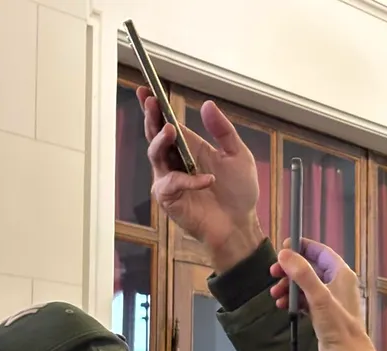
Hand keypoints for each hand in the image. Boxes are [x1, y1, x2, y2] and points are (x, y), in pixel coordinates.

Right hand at [137, 87, 260, 270]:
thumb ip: (223, 131)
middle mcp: (175, 162)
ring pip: (155, 155)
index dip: (155, 107)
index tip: (146, 89)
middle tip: (151, 102)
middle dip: (151, 117)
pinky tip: (207, 180)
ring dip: (161, 141)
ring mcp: (170, 180)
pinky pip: (172, 184)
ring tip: (171, 130)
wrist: (241, 224)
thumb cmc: (239, 193)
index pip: (167, 123)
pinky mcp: (170, 199)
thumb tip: (207, 104)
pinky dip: (189, 180)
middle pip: (155, 135)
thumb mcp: (238, 156)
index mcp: (189, 148)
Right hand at [269, 238, 362, 320]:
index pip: (320, 251)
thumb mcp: (319, 296)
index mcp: (341, 274)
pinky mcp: (322, 314)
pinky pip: (304, 300)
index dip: (302, 247)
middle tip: (273, 273)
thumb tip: (284, 253)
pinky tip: (281, 306)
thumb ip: (302, 274)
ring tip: (275, 295)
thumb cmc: (338, 326)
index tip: (283, 247)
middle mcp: (337, 284)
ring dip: (288, 287)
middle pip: (309, 268)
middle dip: (290, 270)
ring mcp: (329, 300)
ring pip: (305, 285)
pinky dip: (292, 300)